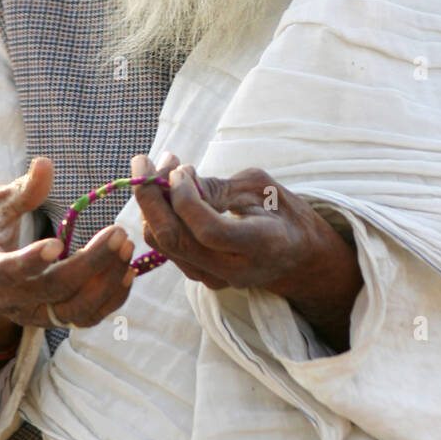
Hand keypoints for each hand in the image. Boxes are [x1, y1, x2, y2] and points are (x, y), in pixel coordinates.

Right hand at [0, 156, 135, 345]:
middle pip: (51, 291)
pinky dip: (111, 299)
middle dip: (89, 264)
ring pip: (72, 310)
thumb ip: (22, 191)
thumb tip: (44, 164)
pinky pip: (85, 318)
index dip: (31, 260)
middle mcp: (6, 298)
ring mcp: (31, 314)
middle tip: (118, 234)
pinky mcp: (53, 320)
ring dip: (106, 282)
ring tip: (126, 248)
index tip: (58, 243)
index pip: (5, 271)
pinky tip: (128, 271)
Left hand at [132, 154, 362, 349]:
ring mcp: (213, 278)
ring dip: (151, 202)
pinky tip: (168, 188)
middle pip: (175, 240)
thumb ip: (219, 188)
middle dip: (150, 197)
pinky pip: (167, 245)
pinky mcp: (199, 275)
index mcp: (260, 245)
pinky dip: (159, 214)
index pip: (209, 231)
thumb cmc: (282, 212)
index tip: (180, 168)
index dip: (185, 198)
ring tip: (162, 167)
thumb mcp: (261, 188)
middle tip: (144, 161)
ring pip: (163, 243)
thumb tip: (176, 182)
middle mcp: (233, 270)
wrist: (296, 255)